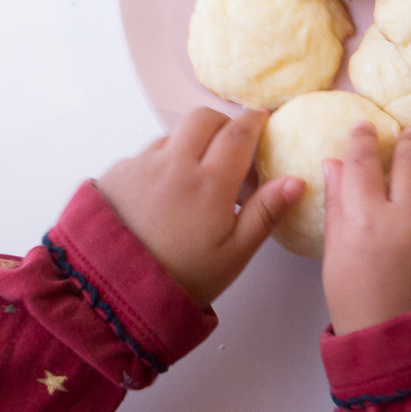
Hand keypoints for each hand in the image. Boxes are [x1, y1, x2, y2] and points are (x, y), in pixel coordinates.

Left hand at [97, 108, 303, 308]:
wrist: (115, 293)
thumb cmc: (184, 277)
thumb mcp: (235, 253)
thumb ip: (266, 213)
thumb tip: (295, 181)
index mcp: (210, 182)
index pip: (239, 132)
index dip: (255, 121)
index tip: (264, 120)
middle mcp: (174, 164)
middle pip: (204, 118)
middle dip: (223, 123)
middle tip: (233, 146)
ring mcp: (141, 165)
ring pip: (173, 134)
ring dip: (192, 142)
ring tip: (197, 176)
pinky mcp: (116, 173)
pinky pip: (146, 153)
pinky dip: (163, 161)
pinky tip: (165, 192)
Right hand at [321, 122, 410, 334]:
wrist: (404, 349)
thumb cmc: (360, 305)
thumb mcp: (336, 257)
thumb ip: (338, 206)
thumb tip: (333, 164)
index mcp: (367, 220)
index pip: (363, 161)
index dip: (363, 139)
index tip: (365, 129)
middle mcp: (410, 217)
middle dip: (409, 144)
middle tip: (408, 138)